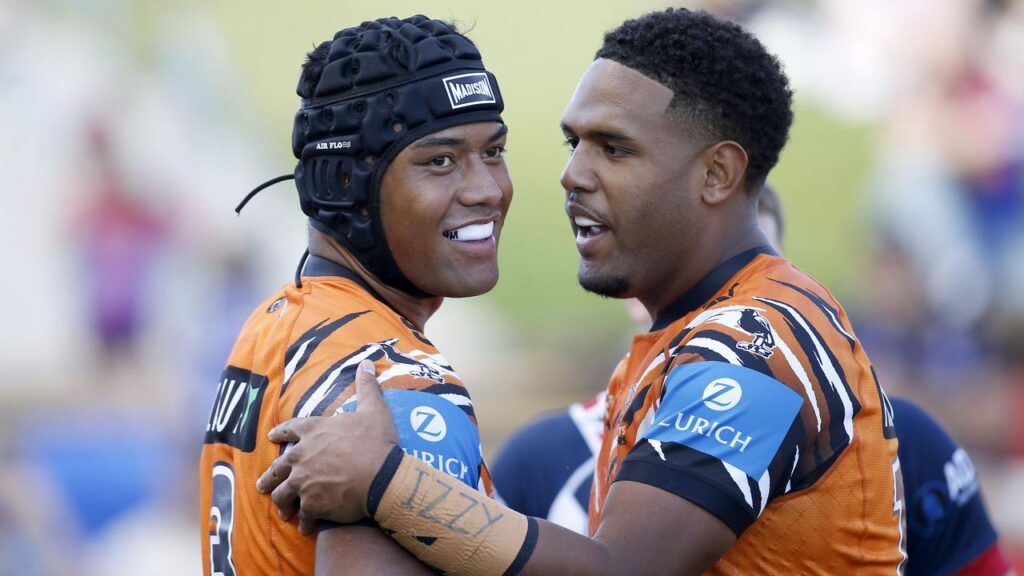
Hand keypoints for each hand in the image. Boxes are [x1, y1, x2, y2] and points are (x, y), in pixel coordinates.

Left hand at [256, 360, 398, 533]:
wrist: (381, 477)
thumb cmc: (377, 442)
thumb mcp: (374, 409)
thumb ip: (367, 386)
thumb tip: (368, 362)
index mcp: (313, 431)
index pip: (289, 430)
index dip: (280, 434)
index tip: (272, 438)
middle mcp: (301, 456)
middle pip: (278, 467)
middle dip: (270, 477)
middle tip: (263, 484)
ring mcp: (303, 481)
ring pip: (283, 493)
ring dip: (282, 502)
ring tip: (282, 510)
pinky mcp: (311, 504)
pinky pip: (302, 515)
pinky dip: (303, 521)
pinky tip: (305, 527)